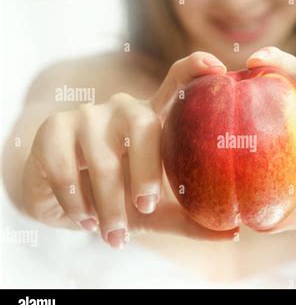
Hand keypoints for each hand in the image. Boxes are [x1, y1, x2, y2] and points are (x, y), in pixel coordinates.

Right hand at [22, 52, 236, 247]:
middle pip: (143, 125)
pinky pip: (67, 169)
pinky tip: (85, 221)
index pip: (175, 85)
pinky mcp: (53, 129)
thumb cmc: (116, 200)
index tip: (218, 68)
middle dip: (146, 172)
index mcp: (152, 122)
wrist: (61, 201)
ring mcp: (87, 115)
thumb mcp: (154, 213)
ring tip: (113, 235)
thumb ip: (189, 221)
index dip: (194, 70)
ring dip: (109, 204)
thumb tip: (233, 233)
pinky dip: (77, 203)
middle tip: (146, 207)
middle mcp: (122, 110)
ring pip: (103, 159)